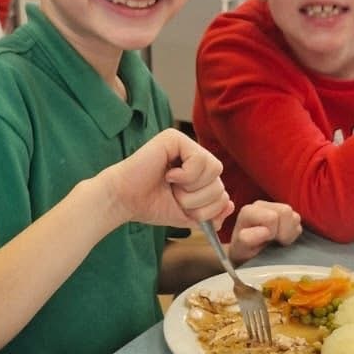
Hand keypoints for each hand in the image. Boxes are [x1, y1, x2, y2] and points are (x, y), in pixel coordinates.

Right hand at [97, 127, 231, 230]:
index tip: (183, 207)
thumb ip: (209, 214)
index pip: (222, 191)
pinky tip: (168, 174)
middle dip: (198, 201)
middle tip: (174, 196)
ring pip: (214, 169)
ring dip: (192, 188)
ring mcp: (184, 145)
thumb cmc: (149, 205)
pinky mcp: (175, 138)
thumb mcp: (186, 215)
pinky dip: (186, 175)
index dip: (208, 208)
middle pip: (220, 182)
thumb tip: (230, 204)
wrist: (123, 201)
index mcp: (197, 173)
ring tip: (171, 185)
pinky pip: (200, 159)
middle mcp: (193, 155)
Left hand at [228, 200, 301, 262]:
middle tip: (273, 242)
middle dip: (282, 231)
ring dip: (289, 232)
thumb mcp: (241, 249)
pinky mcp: (286, 213)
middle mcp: (261, 205)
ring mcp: (275, 207)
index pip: (271, 217)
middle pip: (285, 211)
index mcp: (248, 211)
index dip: (271, 233)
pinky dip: (293, 233)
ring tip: (278, 241)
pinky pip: (298, 221)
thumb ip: (247, 239)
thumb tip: (266, 230)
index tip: (263, 243)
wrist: (248, 254)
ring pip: (294, 216)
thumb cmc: (244, 251)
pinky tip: (283, 238)